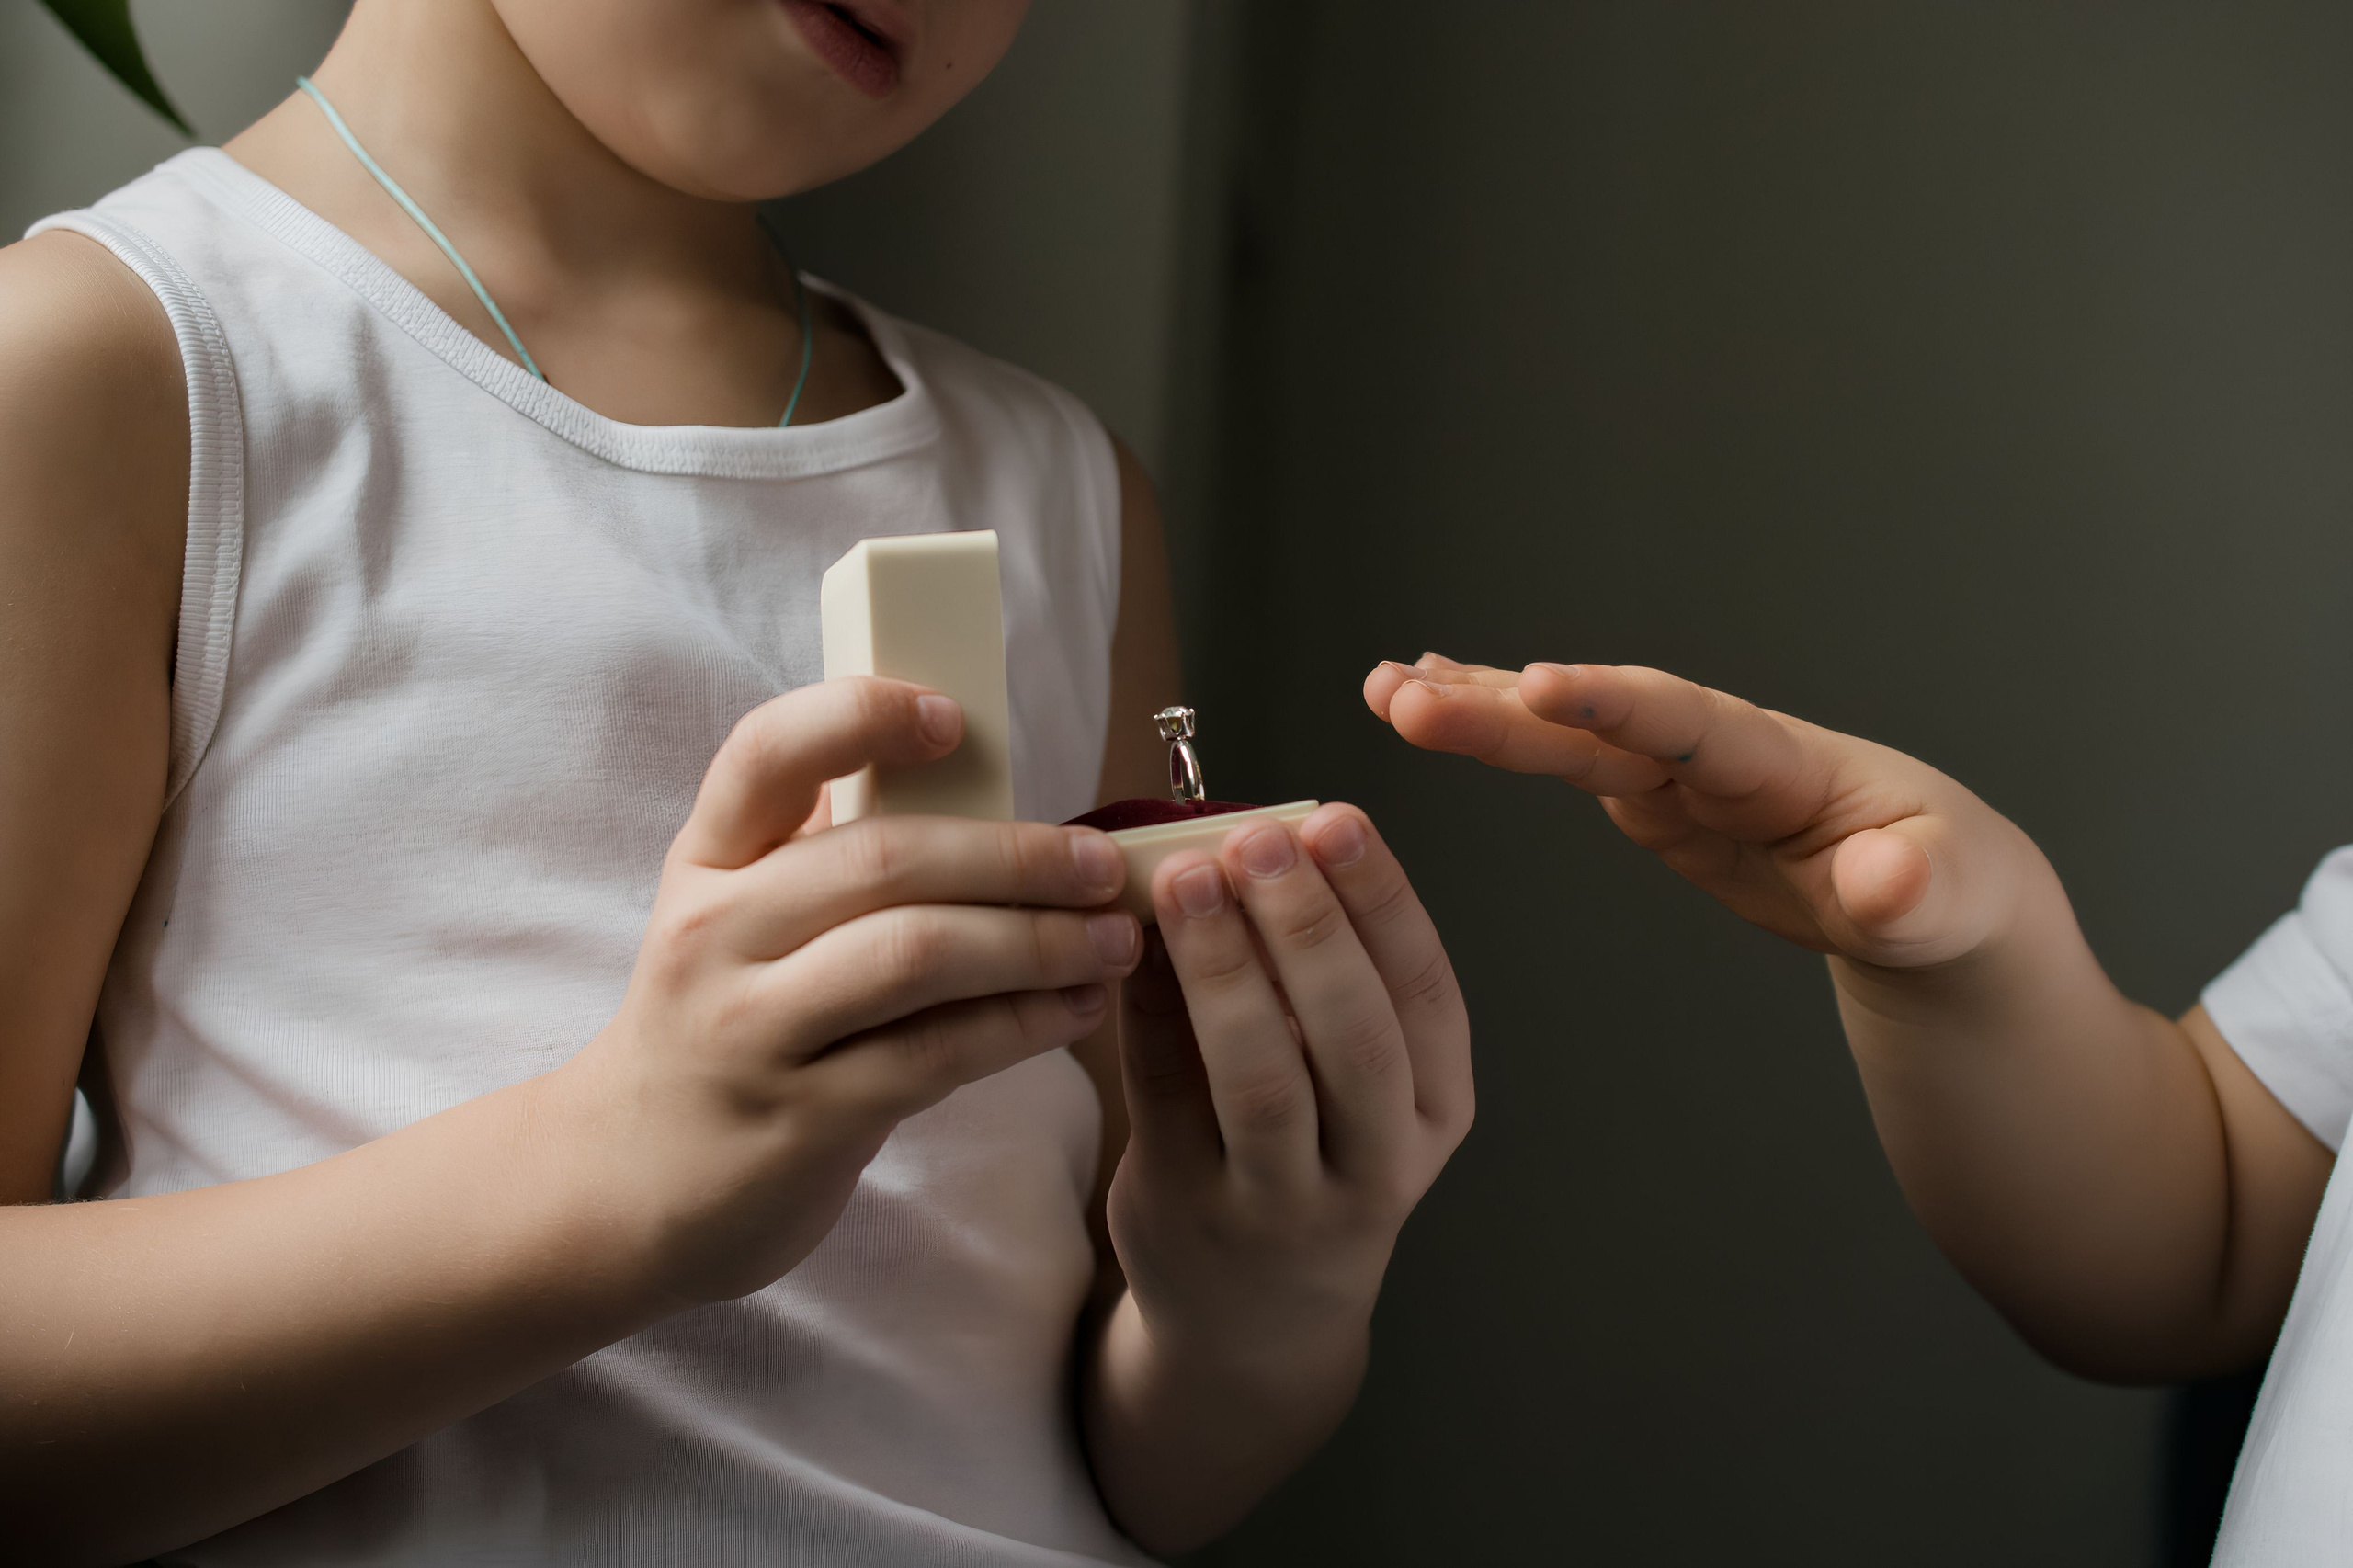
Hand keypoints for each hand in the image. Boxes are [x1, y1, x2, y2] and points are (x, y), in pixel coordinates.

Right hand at [557, 676, 1143, 1304]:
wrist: (620, 1187)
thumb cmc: (722, 1026)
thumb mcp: (739, 924)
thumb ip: (823, 856)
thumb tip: (971, 779)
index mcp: (708, 862)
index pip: (768, 753)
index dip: (860, 715)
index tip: (953, 717)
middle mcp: (717, 933)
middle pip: (883, 859)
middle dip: (1015, 857)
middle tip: (1103, 865)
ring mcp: (751, 1029)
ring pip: (916, 956)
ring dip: (1036, 942)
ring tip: (1113, 941)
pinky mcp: (799, 1117)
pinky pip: (933, 1055)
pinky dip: (1021, 1026)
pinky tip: (1076, 1010)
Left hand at [1104, 804, 1472, 1368]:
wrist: (1255, 1323)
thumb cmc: (1311, 1159)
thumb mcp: (1359, 1086)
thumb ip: (1326, 978)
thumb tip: (1254, 836)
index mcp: (1435, 1109)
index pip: (1425, 992)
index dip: (1382, 900)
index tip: (1335, 820)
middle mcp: (1376, 1164)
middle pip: (1355, 1036)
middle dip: (1307, 925)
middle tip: (1258, 838)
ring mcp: (1282, 1202)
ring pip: (1261, 1079)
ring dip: (1222, 967)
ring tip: (1183, 878)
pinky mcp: (1188, 1211)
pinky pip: (1166, 1096)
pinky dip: (1149, 1009)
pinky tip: (1130, 942)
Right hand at [1365, 653, 2030, 967]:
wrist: (1934, 892)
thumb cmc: (1951, 894)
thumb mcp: (1950, 904)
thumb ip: (1917, 891)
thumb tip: (1888, 882)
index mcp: (1784, 766)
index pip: (1689, 724)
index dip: (1613, 704)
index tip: (1536, 684)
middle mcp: (1717, 752)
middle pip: (1599, 721)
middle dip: (1503, 707)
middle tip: (1403, 692)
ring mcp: (1677, 772)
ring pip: (1564, 732)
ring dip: (1475, 708)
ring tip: (1383, 687)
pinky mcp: (1652, 798)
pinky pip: (1560, 756)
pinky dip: (1495, 729)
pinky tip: (1423, 698)